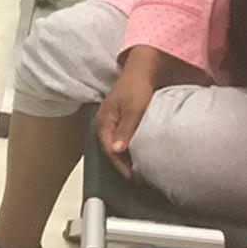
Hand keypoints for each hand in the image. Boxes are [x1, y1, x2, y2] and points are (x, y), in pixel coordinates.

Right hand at [94, 51, 160, 178]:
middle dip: (123, 165)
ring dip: (126, 158)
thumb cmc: (137, 87)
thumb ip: (125, 130)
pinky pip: (121, 140)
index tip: (134, 177)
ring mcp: (111, 123)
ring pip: (116, 146)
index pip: (110, 151)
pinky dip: (129, 149)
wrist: (142, 69)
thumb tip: (117, 150)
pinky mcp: (120, 121)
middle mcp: (104, 125)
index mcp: (103, 123)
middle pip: (111, 151)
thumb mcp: (133, 109)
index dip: (121, 165)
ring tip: (139, 170)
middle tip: (138, 178)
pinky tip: (139, 154)